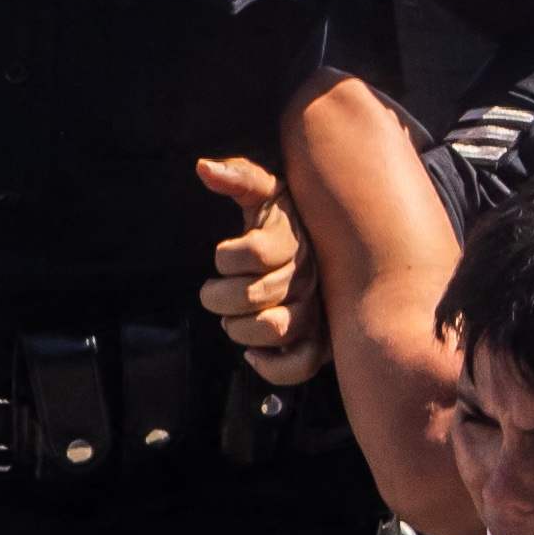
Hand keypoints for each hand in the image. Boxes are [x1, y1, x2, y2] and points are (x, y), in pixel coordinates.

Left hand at [195, 155, 317, 385]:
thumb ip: (238, 177)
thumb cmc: (285, 221)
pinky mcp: (320, 342)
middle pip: (255, 295)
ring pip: (276, 330)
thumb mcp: (266, 192)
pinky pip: (301, 365)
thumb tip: (203, 168)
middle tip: (215, 291)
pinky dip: (272, 366)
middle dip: (221, 296)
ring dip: (240, 329)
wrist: (330, 248)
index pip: (252, 253)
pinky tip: (253, 354)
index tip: (223, 256)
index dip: (226, 257)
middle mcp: (309, 278)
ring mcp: (316, 312)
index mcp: (294, 241)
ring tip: (231, 320)